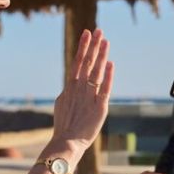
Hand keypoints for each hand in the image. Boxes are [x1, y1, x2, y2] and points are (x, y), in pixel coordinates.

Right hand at [52, 29, 113, 149]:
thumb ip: (68, 93)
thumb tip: (71, 84)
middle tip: (98, 31)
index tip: (86, 33)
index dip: (83, 47)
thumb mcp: (62, 105)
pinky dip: (108, 76)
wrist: (66, 142)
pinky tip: (111, 64)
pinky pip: (105, 88)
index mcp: (70, 87)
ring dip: (101, 55)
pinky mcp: (99, 107)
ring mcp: (89, 96)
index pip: (78, 61)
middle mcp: (79, 88)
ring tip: (105, 41)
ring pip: (96, 71)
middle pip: (87, 62)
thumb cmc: (64, 127)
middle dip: (93, 45)